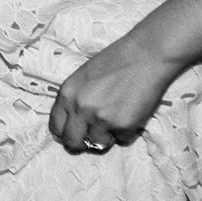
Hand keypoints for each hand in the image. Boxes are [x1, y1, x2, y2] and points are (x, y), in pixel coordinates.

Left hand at [47, 37, 181, 154]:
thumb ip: (75, 99)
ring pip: (98, 145)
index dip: (64, 133)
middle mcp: (80, 109)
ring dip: (106, 137)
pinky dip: (127, 132)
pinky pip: (122, 140)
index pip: (56, 126)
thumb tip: (73, 123)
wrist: (145, 55)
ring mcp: (101, 119)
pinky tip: (131, 113)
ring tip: (115, 119)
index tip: (71, 134)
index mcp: (67, 93)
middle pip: (72, 142)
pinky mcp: (123, 126)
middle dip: (81, 143)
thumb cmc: (116, 61)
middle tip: (92, 136)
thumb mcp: (83, 77)